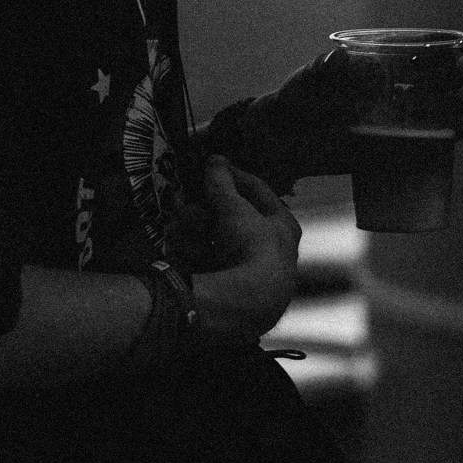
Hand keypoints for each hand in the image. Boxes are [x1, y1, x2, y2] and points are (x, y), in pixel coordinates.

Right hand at [189, 160, 299, 340]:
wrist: (246, 302)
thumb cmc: (251, 247)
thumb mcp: (233, 208)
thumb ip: (221, 182)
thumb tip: (215, 160)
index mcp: (284, 226)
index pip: (259, 192)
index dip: (234, 176)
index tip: (213, 167)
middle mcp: (274, 251)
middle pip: (236, 220)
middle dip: (208, 209)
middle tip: (188, 199)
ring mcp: (254, 274)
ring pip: (220, 241)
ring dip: (197, 228)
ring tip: (178, 219)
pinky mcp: (234, 293)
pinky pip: (210, 262)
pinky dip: (195, 251)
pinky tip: (180, 245)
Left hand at [254, 33, 462, 178]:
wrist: (290, 142)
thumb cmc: (300, 99)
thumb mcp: (308, 80)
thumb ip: (322, 69)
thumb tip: (342, 59)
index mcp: (390, 58)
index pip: (438, 45)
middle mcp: (407, 83)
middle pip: (458, 74)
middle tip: (459, 75)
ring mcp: (412, 114)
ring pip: (459, 104)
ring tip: (457, 102)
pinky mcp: (409, 145)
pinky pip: (446, 137)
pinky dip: (460, 130)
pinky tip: (458, 128)